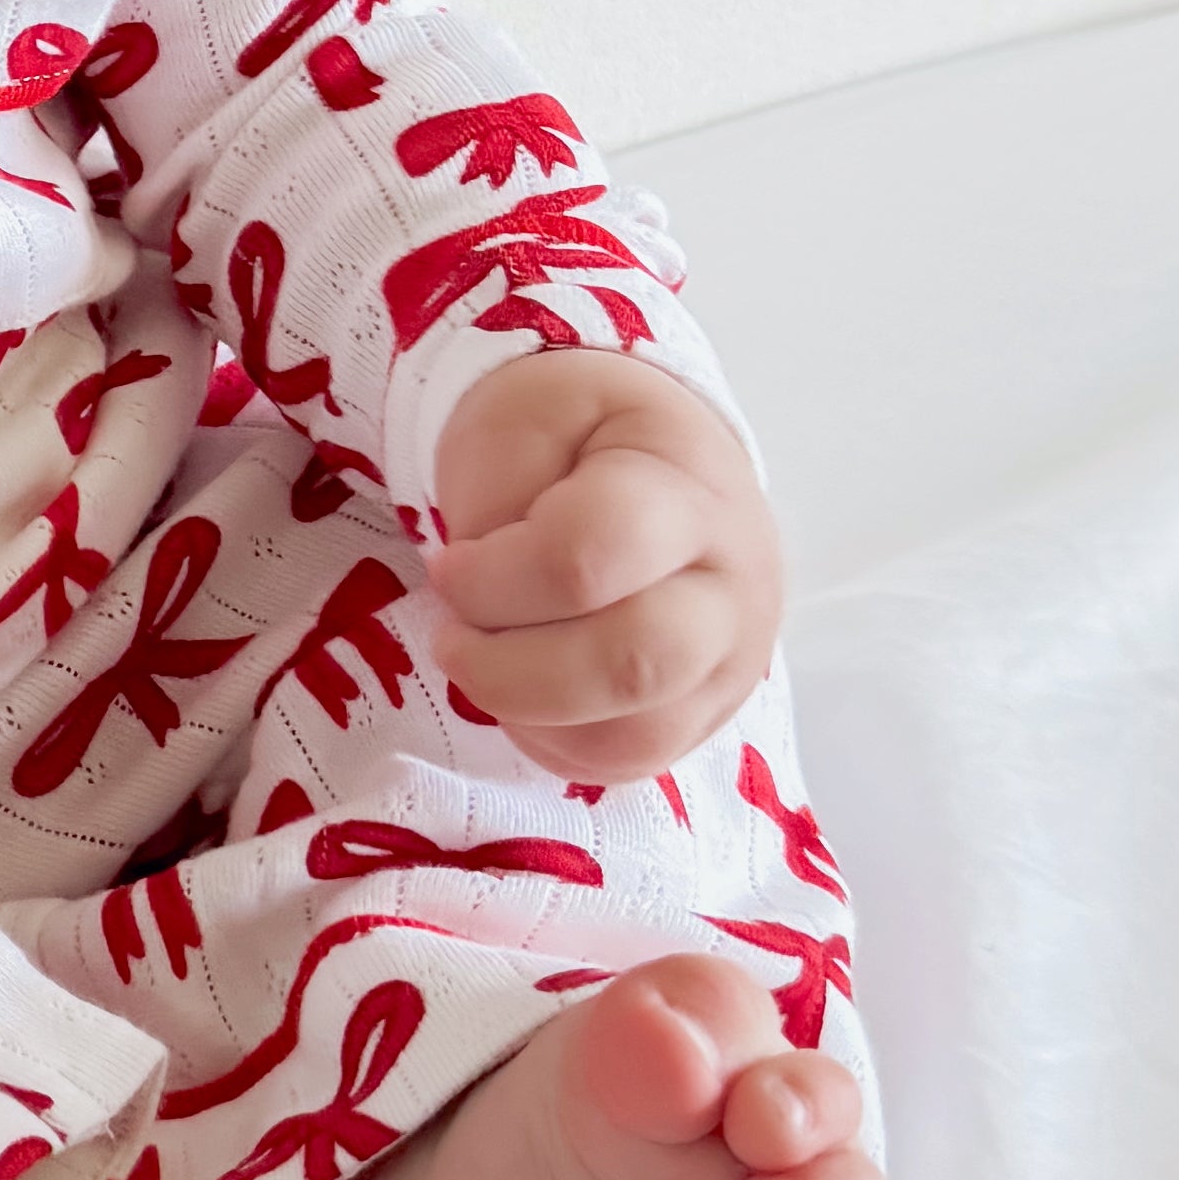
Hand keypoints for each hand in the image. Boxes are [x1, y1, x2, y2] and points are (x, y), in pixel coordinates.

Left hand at [419, 357, 783, 784]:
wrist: (658, 456)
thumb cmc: (579, 433)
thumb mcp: (522, 416)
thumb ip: (496, 496)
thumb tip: (479, 599)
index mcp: (687, 488)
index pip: (586, 558)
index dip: (492, 580)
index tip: (446, 566)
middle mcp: (732, 586)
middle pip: (629, 665)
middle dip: (508, 669)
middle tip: (452, 636)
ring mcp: (731, 661)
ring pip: (635, 735)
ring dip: (529, 714)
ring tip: (487, 660)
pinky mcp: (708, 712)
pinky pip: (631, 763)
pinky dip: (557, 744)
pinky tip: (524, 691)